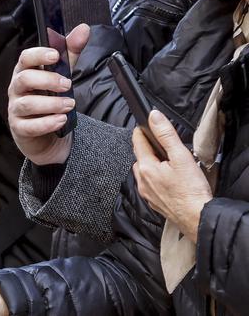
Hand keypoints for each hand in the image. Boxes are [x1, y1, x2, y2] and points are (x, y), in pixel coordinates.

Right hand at [7, 25, 88, 164]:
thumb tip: (84, 28)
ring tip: (69, 105)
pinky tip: (61, 121)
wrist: (48, 134)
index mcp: (25, 71)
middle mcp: (17, 89)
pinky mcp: (20, 128)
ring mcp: (16, 109)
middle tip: (68, 84)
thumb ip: (71, 53)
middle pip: (24, 79)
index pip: (25, 58)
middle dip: (47, 80)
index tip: (55, 55)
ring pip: (26, 104)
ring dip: (50, 103)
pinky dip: (46, 123)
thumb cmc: (50, 98)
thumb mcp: (63, 73)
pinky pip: (29, 126)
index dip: (38, 55)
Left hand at [132, 109, 212, 240]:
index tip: (146, 126)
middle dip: (148, 148)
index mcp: (145, 167)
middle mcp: (142, 181)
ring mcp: (147, 193)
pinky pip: (150, 185)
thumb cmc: (191, 191)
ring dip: (151, 164)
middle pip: (140, 157)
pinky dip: (156, 178)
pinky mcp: (154, 202)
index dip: (142, 131)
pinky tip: (169, 180)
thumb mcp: (181, 157)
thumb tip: (154, 117)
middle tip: (161, 144)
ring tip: (167, 162)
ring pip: (144, 172)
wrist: (198, 219)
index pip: (137, 142)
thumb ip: (166, 135)